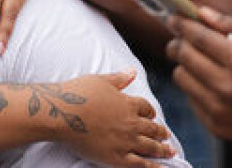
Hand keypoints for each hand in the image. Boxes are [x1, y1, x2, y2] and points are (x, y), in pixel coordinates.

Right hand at [59, 71, 174, 167]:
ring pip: (150, 147)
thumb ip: (119, 78)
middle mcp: (131, 123)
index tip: (152, 116)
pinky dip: (152, 166)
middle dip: (161, 133)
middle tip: (167, 136)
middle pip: (152, 129)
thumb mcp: (100, 80)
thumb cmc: (77, 93)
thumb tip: (133, 72)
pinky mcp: (116, 157)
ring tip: (170, 152)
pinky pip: (140, 164)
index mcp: (128, 103)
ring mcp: (125, 141)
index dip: (150, 112)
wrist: (61, 113)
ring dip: (162, 150)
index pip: (146, 109)